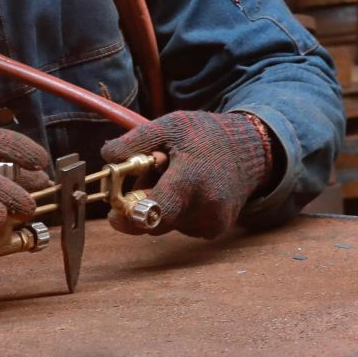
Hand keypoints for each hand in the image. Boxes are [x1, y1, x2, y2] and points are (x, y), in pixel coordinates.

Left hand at [100, 110, 273, 238]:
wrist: (250, 150)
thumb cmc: (206, 135)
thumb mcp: (169, 125)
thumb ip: (135, 141)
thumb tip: (107, 157)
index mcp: (192, 180)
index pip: (155, 212)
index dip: (129, 214)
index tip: (115, 209)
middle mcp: (205, 207)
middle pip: (153, 222)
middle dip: (140, 205)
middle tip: (145, 179)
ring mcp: (212, 222)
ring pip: (164, 226)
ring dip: (159, 206)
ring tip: (174, 179)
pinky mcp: (214, 231)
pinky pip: (179, 227)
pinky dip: (175, 212)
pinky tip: (187, 191)